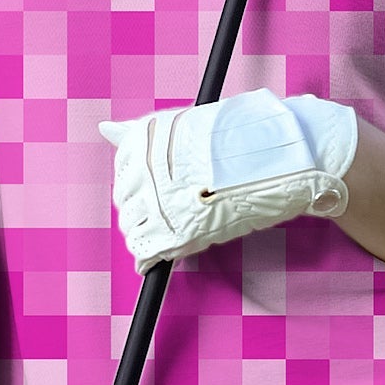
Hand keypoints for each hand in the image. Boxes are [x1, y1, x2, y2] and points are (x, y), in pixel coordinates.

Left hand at [100, 89, 357, 270]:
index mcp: (144, 139)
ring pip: (133, 228)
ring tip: (174, 229)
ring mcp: (160, 201)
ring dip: (147, 233)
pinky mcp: (178, 231)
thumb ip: (140, 134)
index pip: (123, 173)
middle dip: (142, 209)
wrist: (281, 155)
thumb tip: (104, 129)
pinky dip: (149, 258)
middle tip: (171, 210)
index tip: (160, 189)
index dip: (141, 186)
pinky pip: (146, 252)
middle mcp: (145, 168)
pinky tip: (156, 258)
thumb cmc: (238, 139)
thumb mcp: (184, 126)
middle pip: (124, 202)